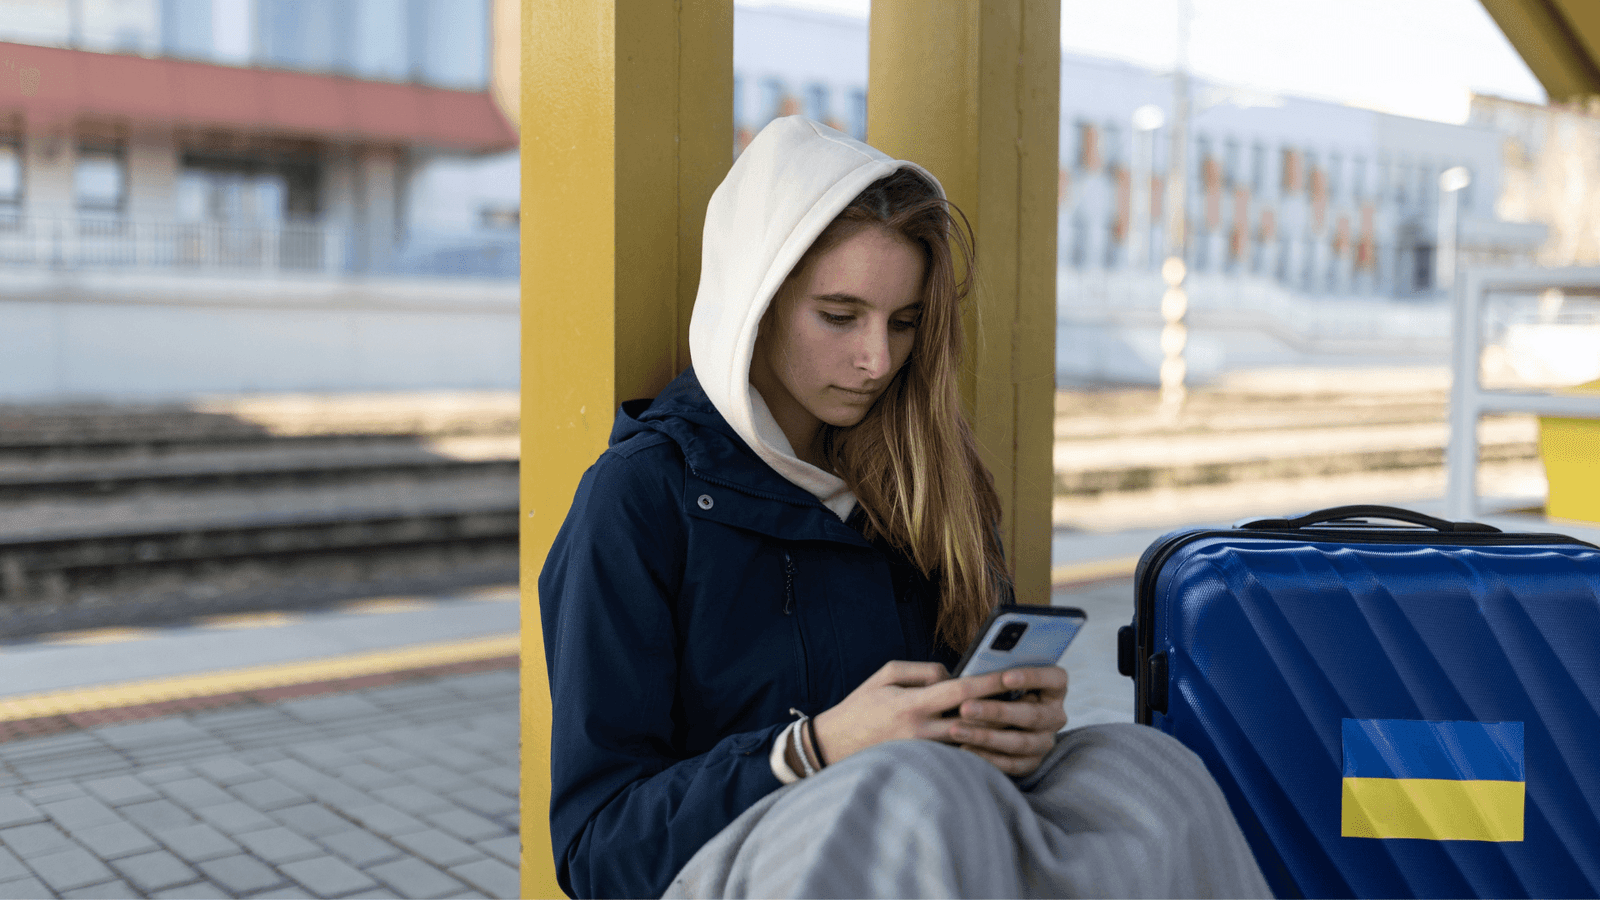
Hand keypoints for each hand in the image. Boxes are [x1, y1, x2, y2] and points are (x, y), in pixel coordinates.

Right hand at [809, 661, 1067, 776]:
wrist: (831, 747)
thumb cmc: (859, 706)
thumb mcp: (884, 676)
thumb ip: (921, 670)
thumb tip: (953, 676)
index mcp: (912, 704)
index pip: (961, 691)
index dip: (990, 682)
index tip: (1014, 673)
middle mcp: (922, 731)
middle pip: (974, 720)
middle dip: (1003, 708)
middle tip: (1030, 697)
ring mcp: (924, 753)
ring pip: (970, 741)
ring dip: (995, 730)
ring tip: (1020, 716)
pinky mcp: (924, 766)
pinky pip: (958, 756)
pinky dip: (977, 747)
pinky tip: (996, 739)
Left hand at [948, 666, 1068, 776]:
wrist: (989, 720)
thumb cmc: (991, 690)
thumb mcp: (989, 678)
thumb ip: (978, 671)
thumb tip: (940, 669)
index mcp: (1053, 687)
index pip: (1055, 678)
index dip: (1033, 677)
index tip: (1005, 678)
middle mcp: (1054, 716)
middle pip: (1033, 715)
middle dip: (997, 712)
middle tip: (965, 708)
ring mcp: (1044, 741)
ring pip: (1021, 742)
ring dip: (986, 737)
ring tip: (956, 730)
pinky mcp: (1031, 763)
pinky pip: (1012, 764)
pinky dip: (987, 757)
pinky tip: (965, 748)